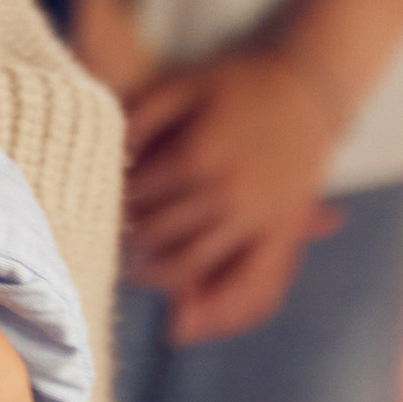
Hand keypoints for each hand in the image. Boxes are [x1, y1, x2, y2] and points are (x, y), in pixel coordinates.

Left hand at [122, 44, 342, 342]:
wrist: (307, 87)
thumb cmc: (237, 82)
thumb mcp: (183, 83)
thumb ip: (141, 115)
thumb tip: (109, 157)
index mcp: (195, 156)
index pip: (135, 197)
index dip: (110, 200)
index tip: (95, 201)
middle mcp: (225, 194)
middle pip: (154, 234)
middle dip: (124, 238)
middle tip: (103, 239)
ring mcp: (255, 219)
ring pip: (189, 265)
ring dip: (153, 273)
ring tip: (131, 269)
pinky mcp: (281, 235)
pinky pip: (250, 286)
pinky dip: (217, 310)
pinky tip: (183, 319)